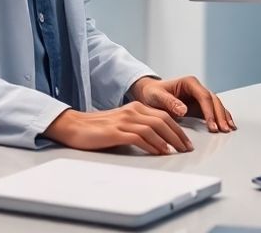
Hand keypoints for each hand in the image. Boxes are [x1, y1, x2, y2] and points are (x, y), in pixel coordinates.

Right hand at [42, 101, 192, 154]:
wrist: (73, 126)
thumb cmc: (97, 128)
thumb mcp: (121, 122)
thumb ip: (138, 127)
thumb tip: (158, 141)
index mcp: (135, 107)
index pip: (163, 116)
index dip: (177, 129)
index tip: (185, 141)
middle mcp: (132, 111)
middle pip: (163, 120)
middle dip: (178, 135)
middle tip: (187, 148)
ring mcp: (124, 120)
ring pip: (154, 128)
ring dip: (168, 141)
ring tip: (177, 152)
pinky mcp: (116, 132)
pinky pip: (140, 137)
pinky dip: (153, 145)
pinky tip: (159, 152)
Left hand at [129, 75, 235, 132]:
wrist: (150, 94)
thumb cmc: (152, 93)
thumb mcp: (157, 97)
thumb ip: (170, 102)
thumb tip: (184, 110)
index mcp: (189, 83)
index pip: (204, 96)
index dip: (209, 111)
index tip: (211, 124)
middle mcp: (197, 88)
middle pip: (213, 101)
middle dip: (219, 115)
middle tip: (223, 129)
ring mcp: (200, 97)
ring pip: (216, 105)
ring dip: (223, 117)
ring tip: (228, 129)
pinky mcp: (200, 106)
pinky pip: (214, 111)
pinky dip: (221, 118)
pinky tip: (227, 125)